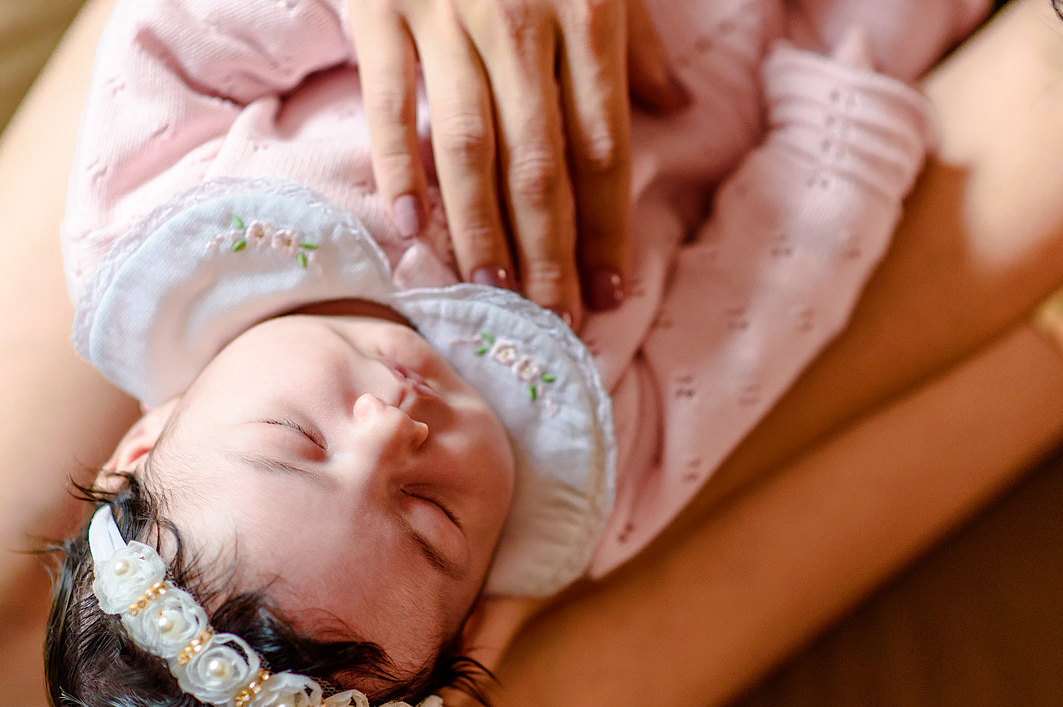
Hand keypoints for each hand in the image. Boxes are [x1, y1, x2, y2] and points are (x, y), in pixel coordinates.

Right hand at [349, 0, 688, 325]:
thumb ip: (635, 40)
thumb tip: (679, 105)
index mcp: (586, 16)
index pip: (602, 147)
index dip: (607, 225)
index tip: (611, 289)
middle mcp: (521, 26)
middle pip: (540, 165)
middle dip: (551, 252)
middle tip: (556, 320)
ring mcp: (448, 18)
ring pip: (470, 147)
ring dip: (483, 229)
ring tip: (494, 292)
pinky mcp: (383, 9)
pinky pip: (391, 102)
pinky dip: (398, 166)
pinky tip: (410, 227)